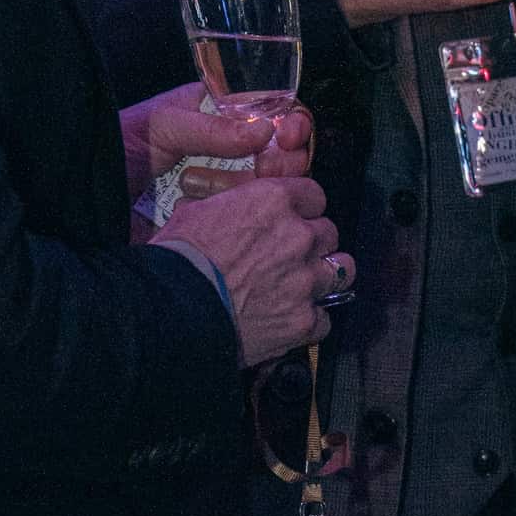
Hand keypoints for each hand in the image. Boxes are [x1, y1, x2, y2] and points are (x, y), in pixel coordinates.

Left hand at [121, 82, 313, 212]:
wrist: (80, 195)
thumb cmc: (115, 147)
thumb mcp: (163, 125)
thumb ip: (211, 128)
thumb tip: (264, 132)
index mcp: (217, 115)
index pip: (271, 115)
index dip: (290, 122)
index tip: (289, 134)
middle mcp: (227, 153)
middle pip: (279, 155)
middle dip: (284, 159)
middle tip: (270, 166)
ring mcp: (222, 190)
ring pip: (267, 191)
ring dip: (263, 188)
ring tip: (241, 187)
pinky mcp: (215, 223)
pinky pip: (244, 221)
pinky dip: (245, 217)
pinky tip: (222, 211)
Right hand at [157, 172, 341, 366]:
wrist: (173, 310)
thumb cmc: (178, 257)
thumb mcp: (197, 211)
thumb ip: (233, 206)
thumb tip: (236, 208)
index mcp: (274, 201)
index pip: (315, 195)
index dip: (303, 209)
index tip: (292, 219)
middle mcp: (299, 237)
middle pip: (329, 233)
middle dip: (313, 243)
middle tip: (291, 256)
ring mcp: (306, 281)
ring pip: (342, 271)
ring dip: (325, 277)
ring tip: (303, 286)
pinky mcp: (304, 321)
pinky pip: (325, 318)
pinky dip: (311, 320)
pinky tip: (292, 320)